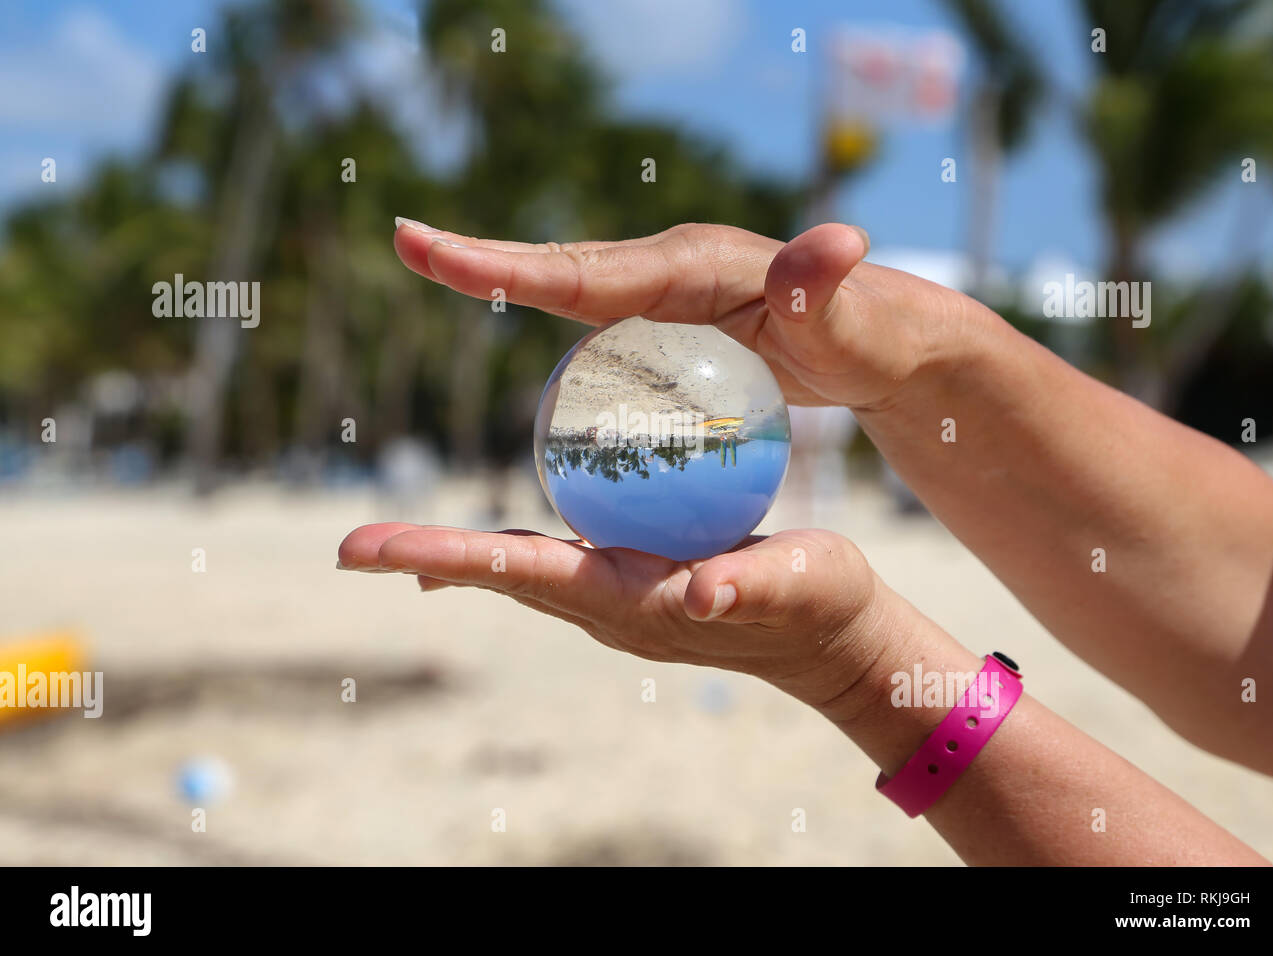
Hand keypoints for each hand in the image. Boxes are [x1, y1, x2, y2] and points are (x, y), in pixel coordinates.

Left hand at [337, 522, 889, 710]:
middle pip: (502, 579)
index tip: (376, 553)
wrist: (831, 642)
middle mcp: (611, 609)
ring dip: (455, 562)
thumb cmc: (820, 603)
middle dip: (427, 561)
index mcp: (635, 602)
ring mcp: (618, 605)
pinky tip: (484, 547)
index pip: (526, 573)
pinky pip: (554, 568)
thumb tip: (696, 597)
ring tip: (389, 549)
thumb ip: (747, 587)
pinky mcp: (634, 591)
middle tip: (350, 547)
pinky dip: (506, 556)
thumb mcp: (798, 581)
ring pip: (522, 577)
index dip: (449, 557)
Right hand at [393, 219, 977, 410]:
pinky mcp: (676, 322)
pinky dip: (555, 324)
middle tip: (406, 241)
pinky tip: (527, 362)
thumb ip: (828, 294)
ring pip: (575, 293)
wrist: (886, 341)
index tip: (433, 251)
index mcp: (692, 266)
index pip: (588, 270)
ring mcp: (671, 295)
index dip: (509, 265)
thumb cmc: (871, 338)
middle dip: (485, 257)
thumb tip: (832, 243)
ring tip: (434, 267)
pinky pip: (604, 329)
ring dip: (507, 283)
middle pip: (565, 268)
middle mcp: (671, 269)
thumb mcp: (853, 326)